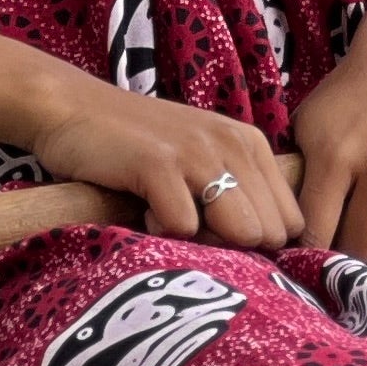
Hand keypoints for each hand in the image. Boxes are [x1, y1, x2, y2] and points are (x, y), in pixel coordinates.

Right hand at [28, 74, 301, 251]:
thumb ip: (236, 196)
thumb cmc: (140, 147)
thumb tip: (264, 254)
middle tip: (190, 228)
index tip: (219, 237)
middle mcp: (234, 144)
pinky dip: (160, 232)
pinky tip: (143, 208)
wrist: (77, 111)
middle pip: (269, 234)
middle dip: (233, 248)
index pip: (290, 222)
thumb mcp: (202, 162)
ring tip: (169, 217)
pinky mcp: (160, 165)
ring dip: (202, 242)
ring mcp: (199, 153)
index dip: (258, 245)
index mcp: (250, 144)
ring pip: (241, 231)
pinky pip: (183, 228)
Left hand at [289, 21, 366, 266]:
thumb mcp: (308, 126)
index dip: (311, 253)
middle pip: (360, 250)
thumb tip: (287, 236)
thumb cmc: (351, 96)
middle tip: (352, 234)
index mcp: (337, 156)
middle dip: (351, 250)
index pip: (317, 237)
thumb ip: (297, 178)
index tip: (314, 254)